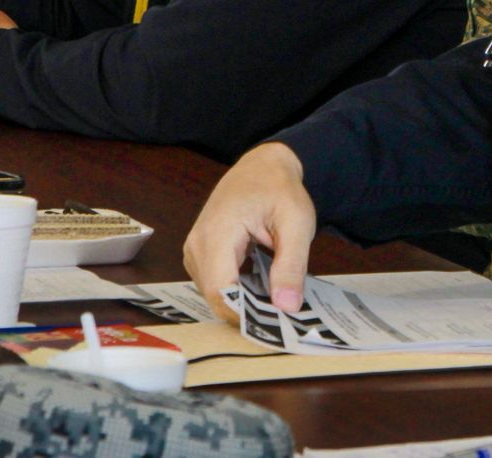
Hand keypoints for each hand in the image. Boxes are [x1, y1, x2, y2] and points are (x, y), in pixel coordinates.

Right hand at [183, 143, 314, 320]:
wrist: (262, 167)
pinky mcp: (200, 255)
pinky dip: (239, 291)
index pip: (221, 291)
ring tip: (275, 296)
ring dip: (245, 302)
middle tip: (283, 313)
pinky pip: (215, 285)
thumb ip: (291, 265)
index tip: (278, 324)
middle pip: (216, 297)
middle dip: (249, 311)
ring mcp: (194, 250)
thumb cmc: (278, 189)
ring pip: (215, 295)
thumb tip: (286, 306)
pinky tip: (262, 285)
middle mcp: (197, 244)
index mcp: (217, 233)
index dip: (248, 315)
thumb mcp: (297, 223)